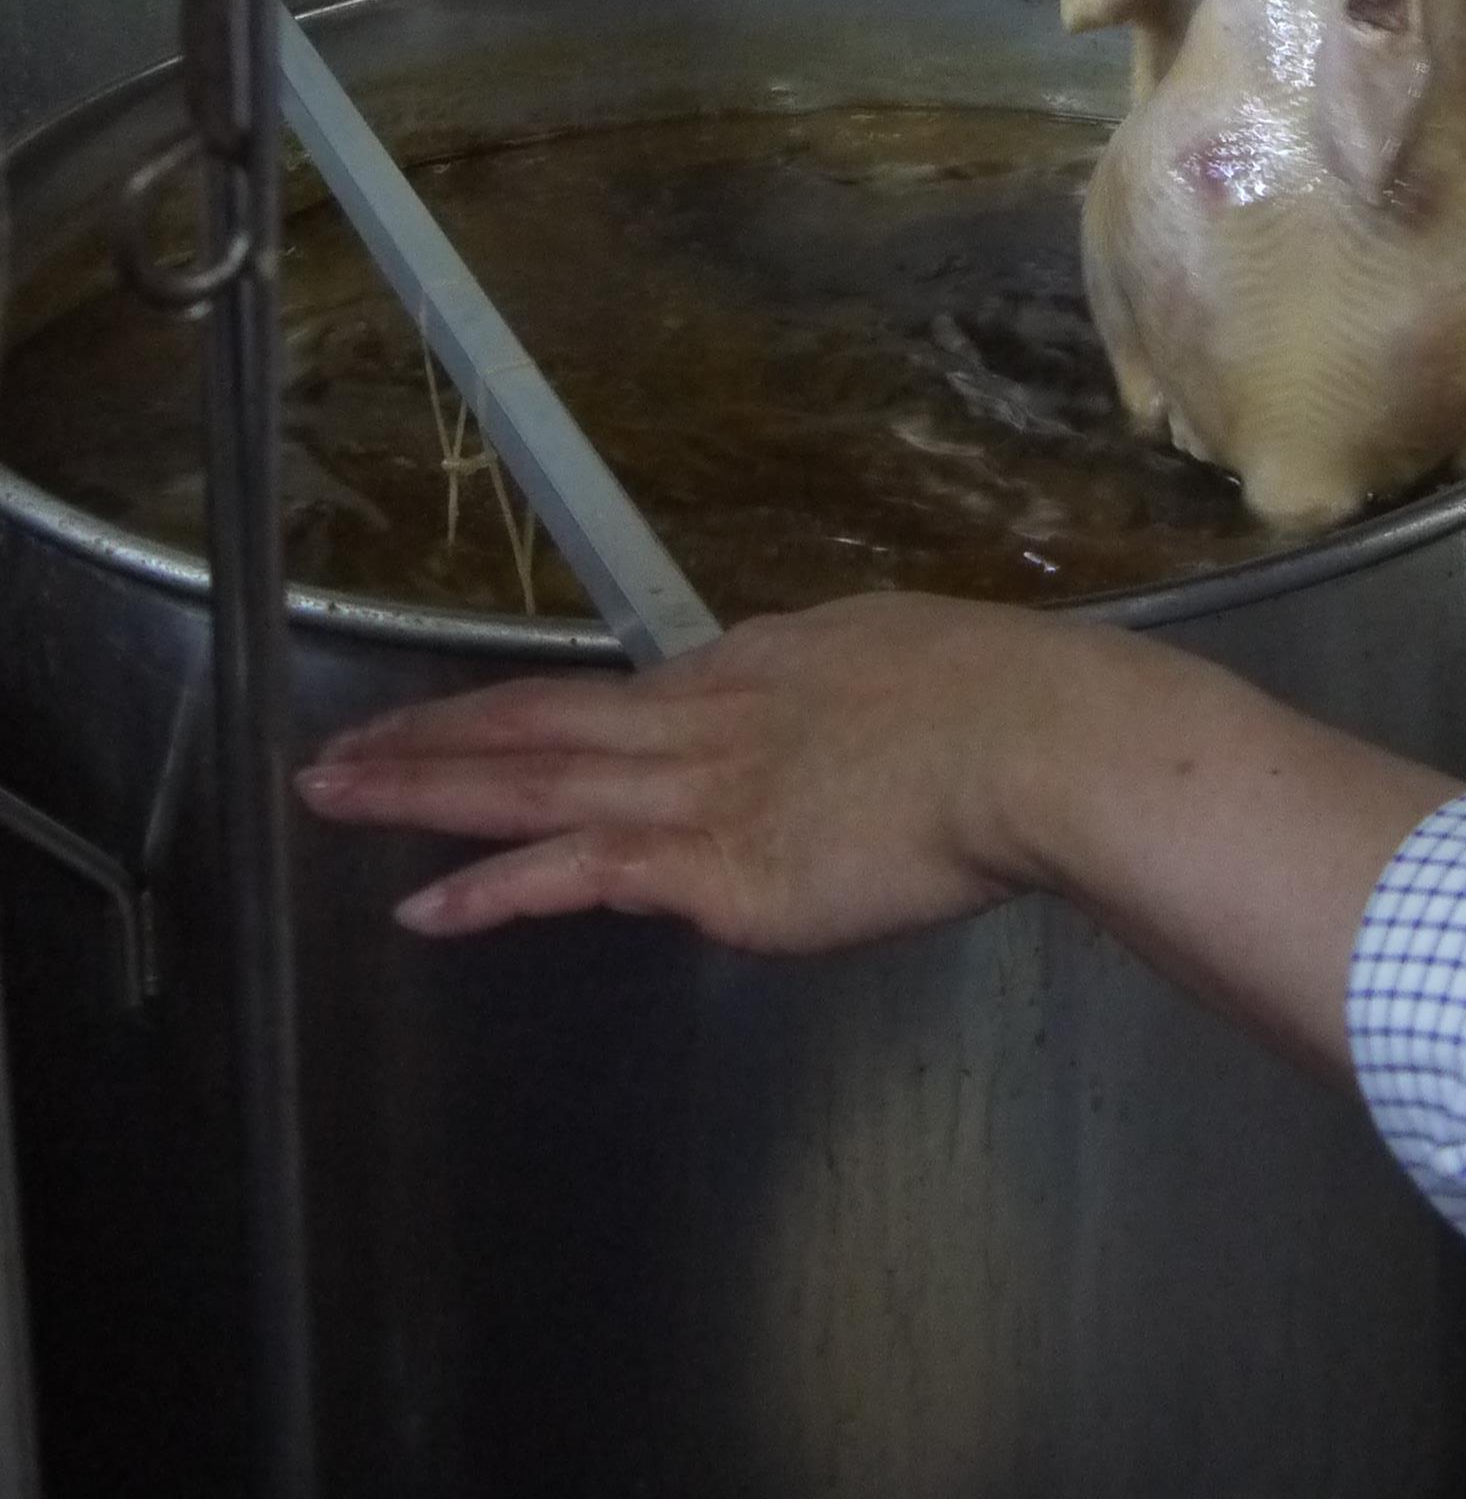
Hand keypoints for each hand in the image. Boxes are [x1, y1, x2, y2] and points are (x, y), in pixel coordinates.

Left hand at [298, 591, 1096, 949]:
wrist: (1027, 742)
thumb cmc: (1001, 702)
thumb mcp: (897, 663)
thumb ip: (840, 696)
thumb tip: (829, 721)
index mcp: (752, 667)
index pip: (610, 696)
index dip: (522, 709)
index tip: (467, 721)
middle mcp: (703, 717)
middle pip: (538, 721)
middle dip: (430, 739)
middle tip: (332, 751)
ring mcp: (697, 792)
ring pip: (532, 781)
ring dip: (423, 792)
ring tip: (331, 795)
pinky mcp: (710, 870)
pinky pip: (576, 875)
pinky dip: (493, 888)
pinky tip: (423, 908)